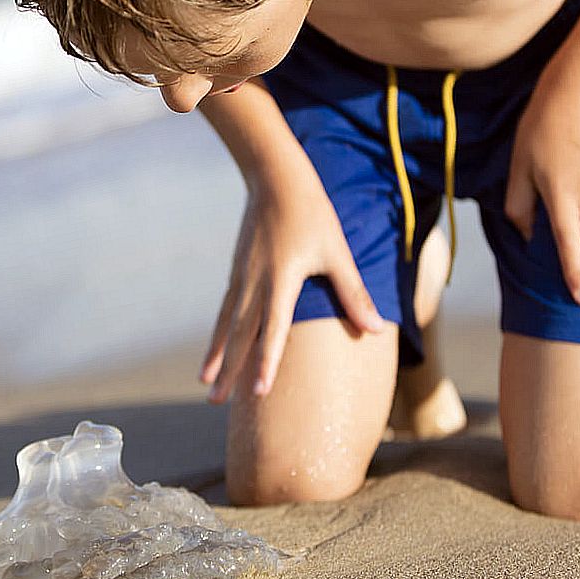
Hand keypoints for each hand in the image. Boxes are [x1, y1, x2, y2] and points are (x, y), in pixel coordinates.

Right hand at [199, 171, 385, 403]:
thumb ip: (353, 293)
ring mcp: (241, 277)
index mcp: (281, 280)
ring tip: (203, 382)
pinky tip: (214, 349)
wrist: (275, 177)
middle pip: (239, 335)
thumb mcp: (337, 252)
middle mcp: (254, 283)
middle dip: (228, 370)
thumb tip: (376, 329)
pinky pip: (224, 310)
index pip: (273, 331)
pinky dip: (218, 334)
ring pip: (225, 325)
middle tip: (215, 401)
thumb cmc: (313, 213)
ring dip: (215, 355)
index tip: (258, 393)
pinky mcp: (237, 271)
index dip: (266, 362)